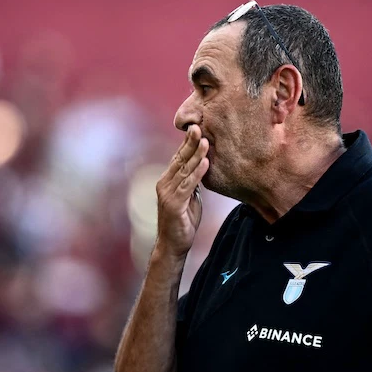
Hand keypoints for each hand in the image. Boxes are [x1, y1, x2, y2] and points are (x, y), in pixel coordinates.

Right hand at [154, 125, 208, 259]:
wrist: (173, 245)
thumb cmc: (183, 221)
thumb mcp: (190, 197)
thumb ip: (192, 182)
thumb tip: (201, 167)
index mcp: (168, 180)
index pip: (179, 157)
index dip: (188, 143)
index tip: (197, 128)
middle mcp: (164, 183)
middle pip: (180, 159)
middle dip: (190, 143)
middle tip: (199, 126)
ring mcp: (167, 193)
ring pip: (184, 170)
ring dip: (196, 155)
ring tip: (206, 142)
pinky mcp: (173, 204)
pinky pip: (188, 185)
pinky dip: (197, 174)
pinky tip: (206, 163)